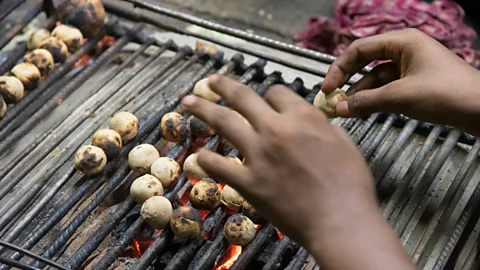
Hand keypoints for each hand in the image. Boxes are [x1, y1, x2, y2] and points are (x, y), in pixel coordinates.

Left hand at [181, 75, 413, 269]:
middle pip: (242, 98)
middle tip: (211, 82)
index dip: (272, 95)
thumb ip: (323, 127)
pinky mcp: (248, 182)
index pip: (277, 92)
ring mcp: (258, 155)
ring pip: (224, 123)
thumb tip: (312, 122)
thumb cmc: (350, 185)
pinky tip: (199, 155)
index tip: (267, 100)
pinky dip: (207, 160)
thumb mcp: (345, 144)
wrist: (340, 222)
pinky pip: (220, 166)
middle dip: (224, 86)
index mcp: (302, 116)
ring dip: (203, 109)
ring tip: (188, 102)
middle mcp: (276, 129)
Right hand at [322, 28, 479, 135]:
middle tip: (332, 97)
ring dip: (360, 93)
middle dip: (348, 80)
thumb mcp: (399, 97)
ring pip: (376, 78)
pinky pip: (388, 88)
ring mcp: (411, 68)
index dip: (339, 68)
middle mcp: (405, 51)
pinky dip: (374, 99)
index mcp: (402, 42)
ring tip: (344, 109)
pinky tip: (362, 110)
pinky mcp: (416, 84)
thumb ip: (365, 102)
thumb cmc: (445, 94)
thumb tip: (339, 108)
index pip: (359, 49)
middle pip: (366, 62)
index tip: (327, 88)